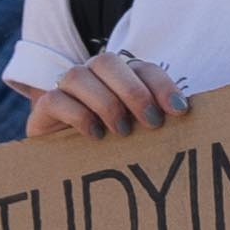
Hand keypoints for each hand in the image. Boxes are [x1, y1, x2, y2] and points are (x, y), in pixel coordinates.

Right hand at [23, 49, 185, 142]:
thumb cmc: (111, 149)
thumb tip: (185, 119)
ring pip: (78, 75)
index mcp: (120, 78)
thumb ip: (155, 121)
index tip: (178, 111)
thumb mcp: (137, 134)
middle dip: (133, 91)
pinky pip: (55, 99)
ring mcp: (65, 90)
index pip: (142, 68)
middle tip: (150, 122)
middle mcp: (92, 77)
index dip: (161, 85)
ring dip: (105, 102)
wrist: (65, 167)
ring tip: (121, 131)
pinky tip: (95, 135)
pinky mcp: (43, 108)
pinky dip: (78, 115)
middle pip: (108, 62)